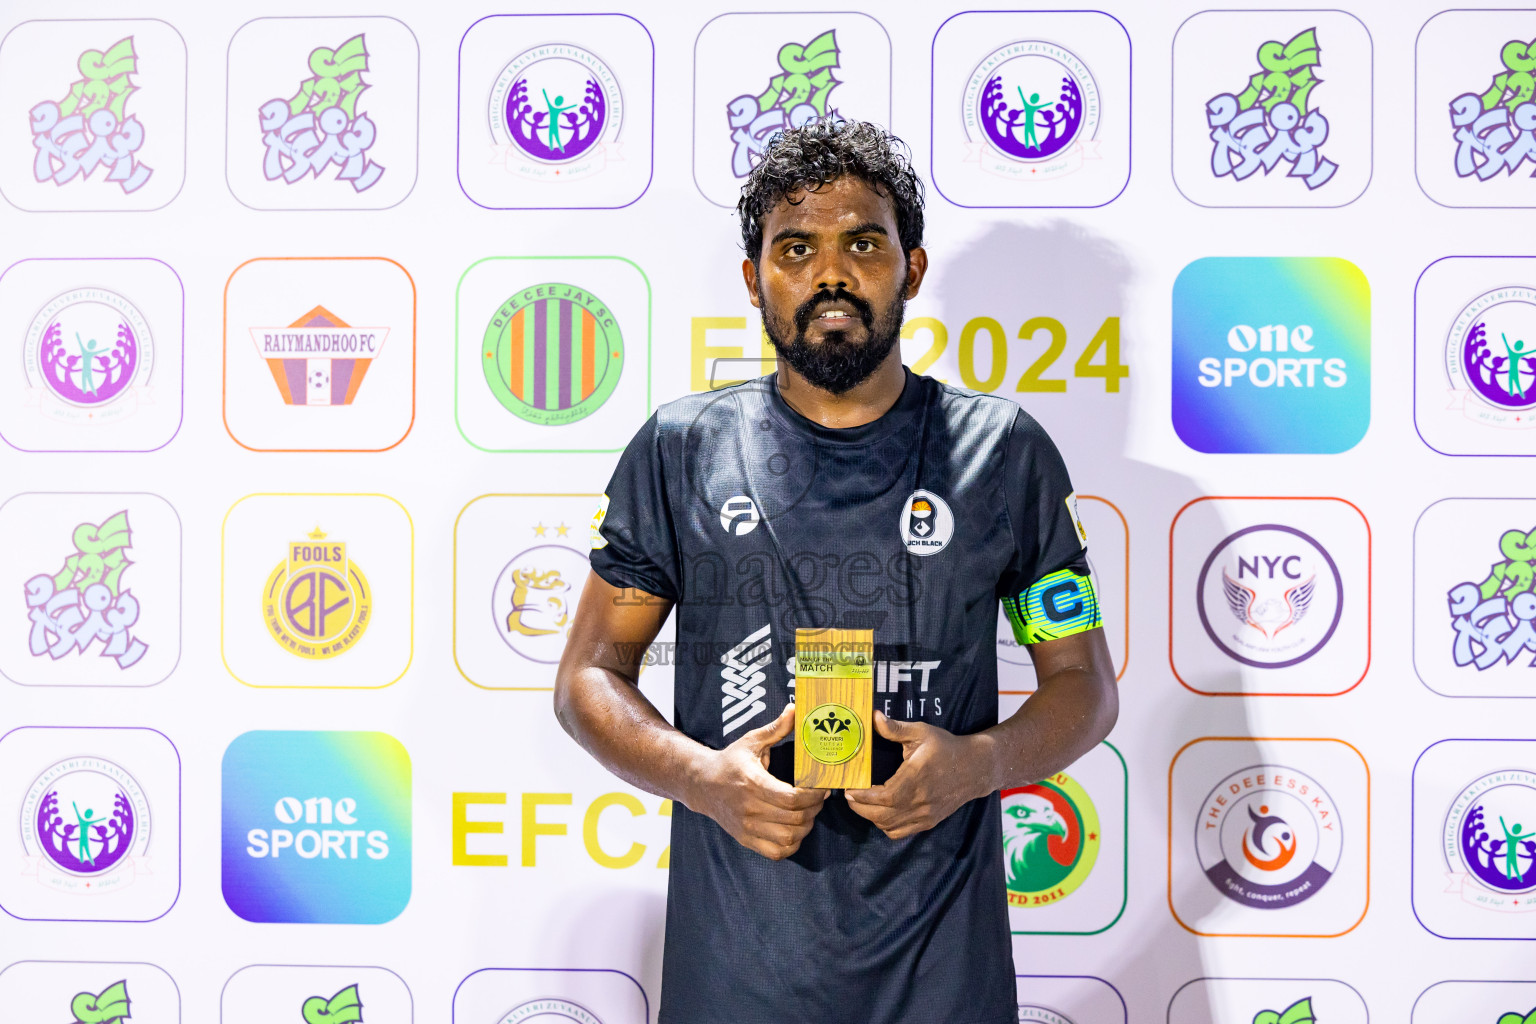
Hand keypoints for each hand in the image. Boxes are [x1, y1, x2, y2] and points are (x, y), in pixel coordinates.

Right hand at [689, 703, 827, 860]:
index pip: (792, 798)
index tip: (821, 786)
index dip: (813, 795)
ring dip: (806, 827)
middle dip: (814, 809)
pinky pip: (777, 852)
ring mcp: (747, 827)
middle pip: (795, 819)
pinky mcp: (746, 839)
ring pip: (788, 838)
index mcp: (753, 783)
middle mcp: (750, 808)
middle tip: (819, 798)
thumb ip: (776, 728)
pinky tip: (794, 829)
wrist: (702, 784)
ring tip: (809, 812)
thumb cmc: (730, 761)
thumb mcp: (750, 741)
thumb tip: (795, 709)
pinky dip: (791, 844)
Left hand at [846, 712, 989, 839]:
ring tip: (863, 802)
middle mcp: (921, 800)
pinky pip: (900, 832)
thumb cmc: (946, 747)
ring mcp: (926, 814)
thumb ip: (896, 728)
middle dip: (860, 808)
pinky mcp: (929, 822)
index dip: (863, 797)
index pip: (885, 796)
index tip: (849, 789)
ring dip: (871, 816)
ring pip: (889, 826)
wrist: (975, 768)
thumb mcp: (922, 731)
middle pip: (883, 815)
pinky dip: (886, 826)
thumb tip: (873, 717)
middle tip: (850, 796)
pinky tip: (881, 812)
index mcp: (917, 777)